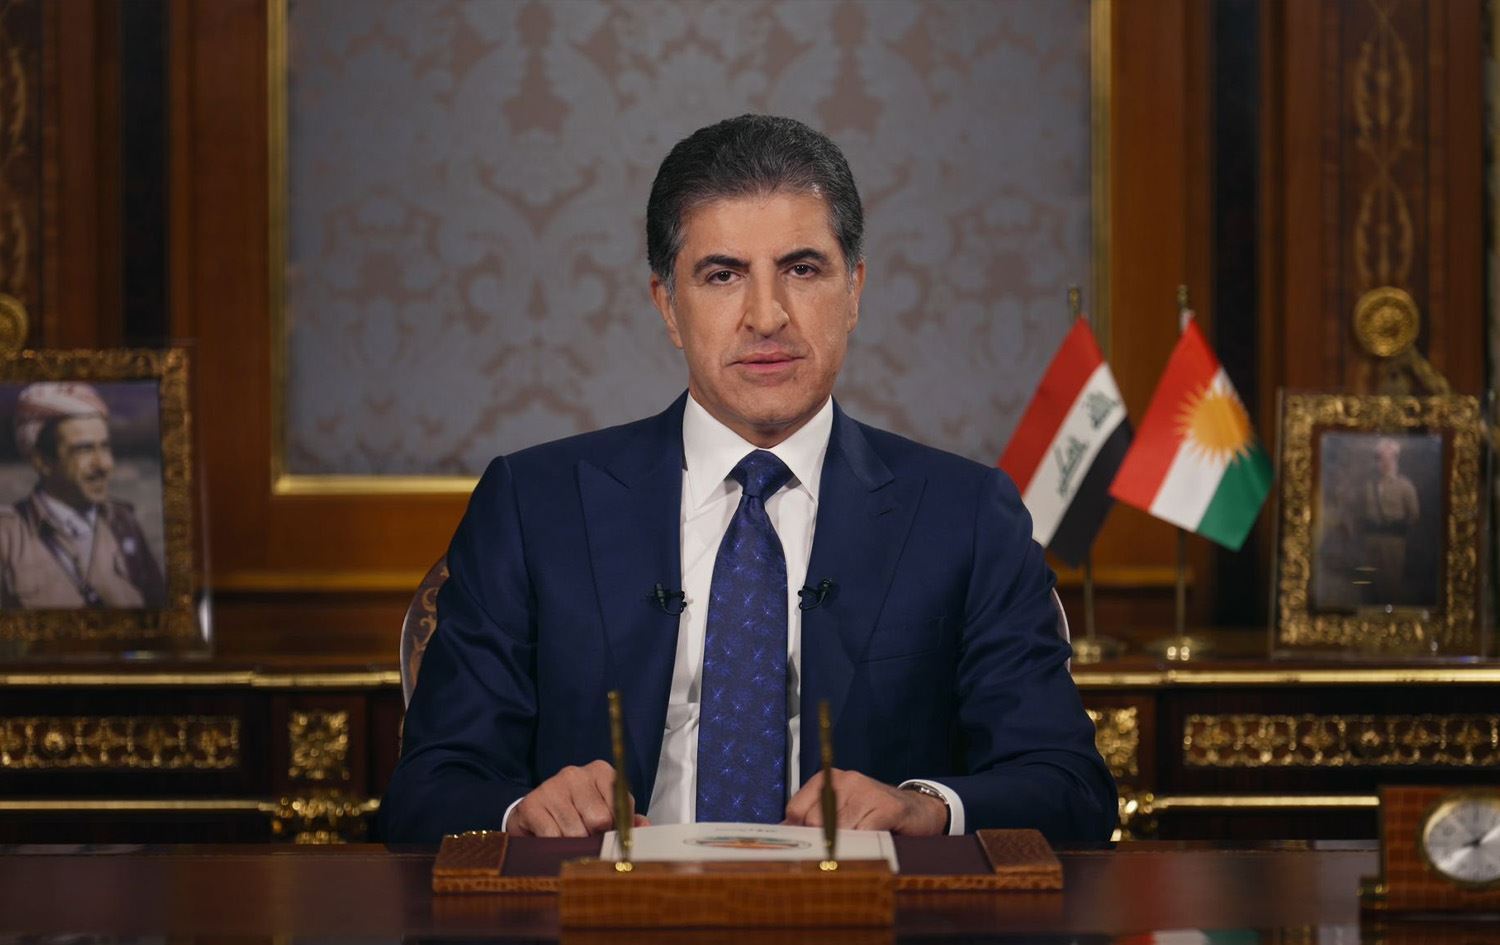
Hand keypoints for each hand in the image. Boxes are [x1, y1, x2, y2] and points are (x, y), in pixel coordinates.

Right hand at [507, 759, 650, 837]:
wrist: (535, 812)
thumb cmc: (577, 812)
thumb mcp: (605, 811)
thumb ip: (627, 819)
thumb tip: (644, 827)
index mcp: (601, 772)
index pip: (622, 805)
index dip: (617, 827)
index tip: (608, 833)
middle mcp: (576, 774)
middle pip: (600, 820)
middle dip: (596, 837)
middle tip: (587, 839)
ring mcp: (552, 787)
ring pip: (576, 832)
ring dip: (574, 844)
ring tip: (569, 840)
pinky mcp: (532, 804)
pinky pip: (552, 836)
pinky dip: (555, 846)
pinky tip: (552, 840)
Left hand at [782, 768, 947, 835]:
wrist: (918, 810)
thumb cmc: (872, 814)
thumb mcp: (839, 811)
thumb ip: (811, 819)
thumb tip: (782, 834)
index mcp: (826, 780)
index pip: (796, 810)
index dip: (799, 833)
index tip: (806, 848)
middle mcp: (844, 780)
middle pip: (815, 822)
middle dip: (822, 842)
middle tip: (834, 852)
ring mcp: (865, 791)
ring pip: (839, 830)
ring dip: (845, 847)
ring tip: (855, 850)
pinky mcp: (886, 806)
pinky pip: (864, 834)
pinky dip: (864, 847)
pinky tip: (871, 847)